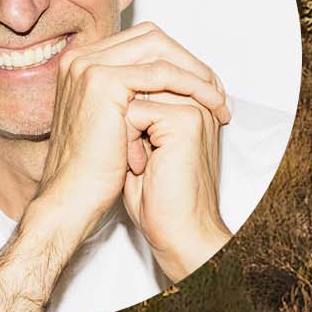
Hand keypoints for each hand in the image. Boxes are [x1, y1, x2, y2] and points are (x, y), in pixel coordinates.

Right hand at [34, 22, 232, 222]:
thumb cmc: (99, 166)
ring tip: (218, 100)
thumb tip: (178, 76)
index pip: (144, 42)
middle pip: (153, 38)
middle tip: (218, 90)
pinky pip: (162, 72)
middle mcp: (81, 57)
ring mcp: (88, 65)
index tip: (208, 85)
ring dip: (196, 73)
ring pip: (160, 50)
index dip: (180, 59)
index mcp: (83, 62)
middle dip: (191, 62)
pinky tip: (210, 104)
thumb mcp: (120, 119)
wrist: (74, 194)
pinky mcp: (102, 80)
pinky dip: (192, 85)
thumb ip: (137, 92)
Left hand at [123, 95, 227, 281]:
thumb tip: (113, 90)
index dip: (127, 115)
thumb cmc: (159, 197)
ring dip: (125, 130)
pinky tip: (140, 166)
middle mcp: (198, 102)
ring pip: (133, 94)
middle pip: (139, 84)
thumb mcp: (144, 145)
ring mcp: (195, 109)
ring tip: (138, 161)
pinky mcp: (186, 120)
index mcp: (193, 105)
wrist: (178, 230)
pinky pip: (135, 111)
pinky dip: (127, 141)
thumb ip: (139, 113)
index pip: (145, 81)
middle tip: (137, 157)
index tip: (137, 153)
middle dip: (126, 120)